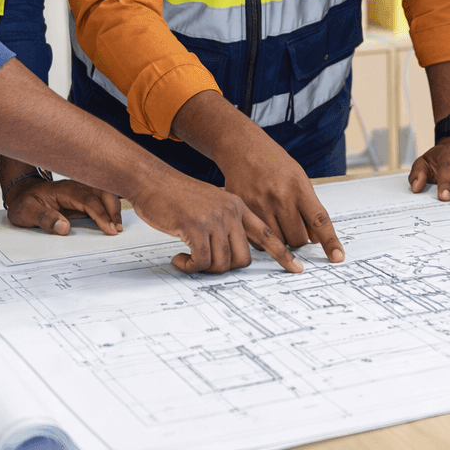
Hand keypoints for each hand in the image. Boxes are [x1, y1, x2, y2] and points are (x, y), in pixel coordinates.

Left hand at [4, 176, 122, 235]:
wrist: (22, 195)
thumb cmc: (25, 204)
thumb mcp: (26, 213)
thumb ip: (44, 219)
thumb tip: (64, 228)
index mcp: (64, 189)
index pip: (88, 200)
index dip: (100, 214)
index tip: (109, 229)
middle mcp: (76, 187)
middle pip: (103, 192)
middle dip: (113, 210)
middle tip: (117, 230)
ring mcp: (81, 191)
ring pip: (105, 194)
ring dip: (114, 209)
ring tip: (117, 227)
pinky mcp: (83, 197)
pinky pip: (101, 200)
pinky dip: (109, 208)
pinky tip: (113, 221)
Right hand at [129, 169, 298, 274]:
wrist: (153, 180)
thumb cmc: (177, 195)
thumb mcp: (211, 204)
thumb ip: (226, 222)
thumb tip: (232, 253)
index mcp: (238, 206)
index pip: (267, 234)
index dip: (283, 253)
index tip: (296, 267)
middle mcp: (231, 212)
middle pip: (243, 258)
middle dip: (224, 268)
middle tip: (204, 262)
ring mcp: (214, 219)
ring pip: (223, 263)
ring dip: (203, 268)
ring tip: (189, 259)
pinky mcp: (195, 226)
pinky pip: (201, 262)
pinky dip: (190, 267)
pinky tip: (180, 259)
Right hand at [214, 130, 344, 262]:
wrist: (243, 148)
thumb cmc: (274, 162)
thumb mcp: (298, 178)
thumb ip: (308, 207)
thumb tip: (316, 238)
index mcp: (299, 187)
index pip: (319, 220)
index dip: (331, 241)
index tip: (338, 257)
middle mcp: (281, 198)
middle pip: (298, 239)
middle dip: (299, 239)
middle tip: (294, 226)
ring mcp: (261, 205)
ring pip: (278, 242)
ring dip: (282, 239)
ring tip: (278, 221)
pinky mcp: (244, 211)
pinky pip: (258, 240)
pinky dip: (264, 238)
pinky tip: (264, 221)